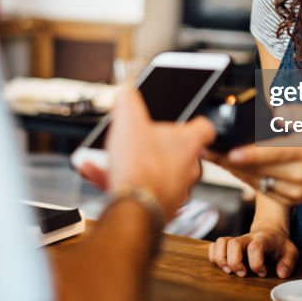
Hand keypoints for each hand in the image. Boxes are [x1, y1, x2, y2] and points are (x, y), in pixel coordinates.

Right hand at [83, 87, 215, 219]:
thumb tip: (126, 91)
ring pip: (154, 171)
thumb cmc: (140, 168)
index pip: (204, 128)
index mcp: (188, 143)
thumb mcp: (129, 121)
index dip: (194, 122)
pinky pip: (139, 189)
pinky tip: (96, 173)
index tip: (185, 120)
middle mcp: (187, 169)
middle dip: (154, 144)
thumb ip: (128, 101)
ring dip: (132, 163)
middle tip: (137, 139)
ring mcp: (175, 190)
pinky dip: (120, 180)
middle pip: (177, 151)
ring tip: (109, 157)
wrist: (133, 209)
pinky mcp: (159, 207)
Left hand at [206, 104, 301, 205]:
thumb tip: (271, 110)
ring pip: (255, 181)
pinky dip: (244, 177)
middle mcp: (300, 174)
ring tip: (210, 154)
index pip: (275, 154)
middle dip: (228, 159)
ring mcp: (295, 191)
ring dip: (231, 169)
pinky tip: (229, 166)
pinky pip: (261, 189)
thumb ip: (294, 112)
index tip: (230, 152)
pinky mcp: (289, 200)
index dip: (251, 155)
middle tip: (204, 147)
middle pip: (258, 169)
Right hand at [207, 228, 298, 278]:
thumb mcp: (291, 251)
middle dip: (235, 262)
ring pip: (220, 242)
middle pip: (233, 243)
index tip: (262, 272)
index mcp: (263, 239)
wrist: (269, 230)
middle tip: (242, 274)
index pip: (255, 247)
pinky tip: (223, 265)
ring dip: (221, 259)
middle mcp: (247, 238)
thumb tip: (281, 273)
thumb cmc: (279, 244)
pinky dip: (213, 256)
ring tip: (229, 271)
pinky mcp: (228, 244)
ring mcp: (236, 240)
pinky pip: (214, 245)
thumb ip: (288, 262)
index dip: (256, 263)